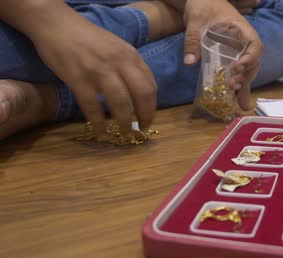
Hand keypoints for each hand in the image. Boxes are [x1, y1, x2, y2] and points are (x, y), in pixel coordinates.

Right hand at [30, 7, 156, 136]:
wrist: (57, 25)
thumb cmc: (88, 39)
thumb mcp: (117, 48)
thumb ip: (129, 67)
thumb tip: (139, 94)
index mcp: (131, 56)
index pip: (150, 85)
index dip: (152, 106)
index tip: (148, 118)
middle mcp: (120, 63)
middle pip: (143, 94)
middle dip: (145, 116)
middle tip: (140, 129)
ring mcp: (100, 71)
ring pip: (121, 103)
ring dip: (125, 123)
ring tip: (124, 135)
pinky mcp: (79, 79)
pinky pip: (93, 108)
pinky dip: (99, 124)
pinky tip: (101, 134)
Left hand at [183, 0, 262, 110]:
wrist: (202, 1)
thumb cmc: (203, 5)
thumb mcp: (196, 20)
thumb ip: (193, 40)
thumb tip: (190, 62)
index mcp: (241, 29)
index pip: (254, 44)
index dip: (250, 57)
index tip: (237, 67)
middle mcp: (244, 42)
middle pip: (253, 62)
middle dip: (246, 76)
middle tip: (232, 86)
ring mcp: (238, 51)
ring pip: (248, 71)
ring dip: (244, 85)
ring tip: (240, 103)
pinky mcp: (231, 58)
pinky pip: (238, 73)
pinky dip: (238, 87)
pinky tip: (237, 103)